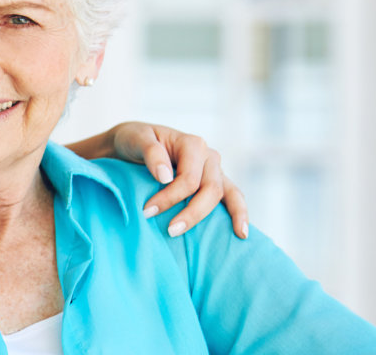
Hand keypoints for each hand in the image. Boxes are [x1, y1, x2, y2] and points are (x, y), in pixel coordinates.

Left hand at [99, 121, 249, 238]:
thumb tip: (166, 177)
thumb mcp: (136, 139)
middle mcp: (208, 156)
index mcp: (192, 144)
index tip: (147, 212)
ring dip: (219, 218)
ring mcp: (215, 170)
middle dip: (191, 213)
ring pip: (226, 195)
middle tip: (170, 231)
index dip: (170, 197)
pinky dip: (240, 213)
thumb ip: (151, 153)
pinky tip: (242, 233)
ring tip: (226, 236)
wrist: (133, 144)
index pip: (189, 178)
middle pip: (210, 189)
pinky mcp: (215, 183)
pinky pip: (233, 197)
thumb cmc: (135, 141)